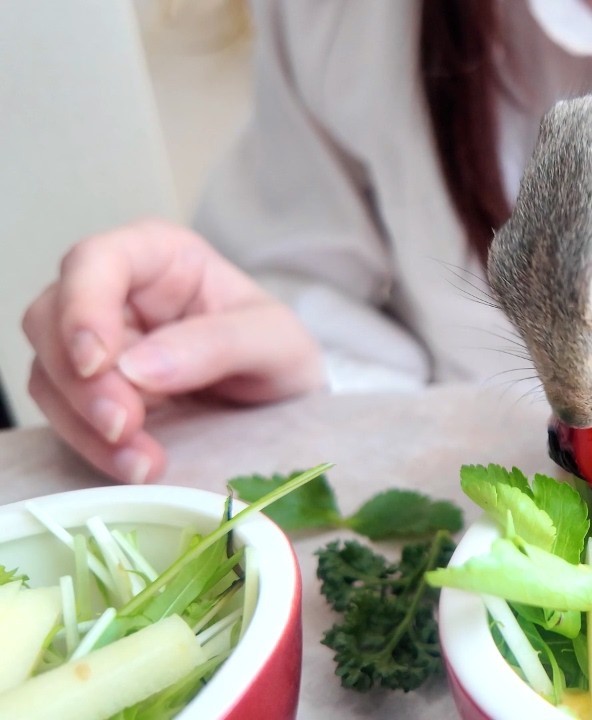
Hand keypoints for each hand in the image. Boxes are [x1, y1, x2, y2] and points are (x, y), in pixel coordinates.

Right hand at [22, 220, 325, 482]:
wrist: (286, 402)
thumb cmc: (281, 352)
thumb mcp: (275, 340)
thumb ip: (218, 344)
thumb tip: (139, 367)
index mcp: (160, 256)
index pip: (96, 260)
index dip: (83, 308)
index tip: (98, 362)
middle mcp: (117, 292)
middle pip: (52, 319)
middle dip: (82, 380)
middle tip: (124, 426)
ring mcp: (99, 343)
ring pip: (49, 372)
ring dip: (84, 422)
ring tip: (140, 462)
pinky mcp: (93, 392)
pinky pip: (66, 415)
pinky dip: (91, 445)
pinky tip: (133, 467)